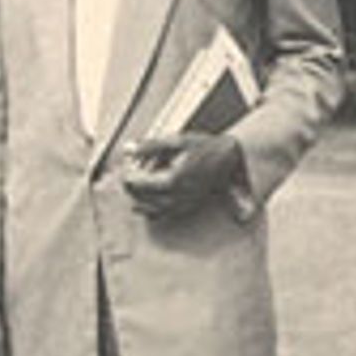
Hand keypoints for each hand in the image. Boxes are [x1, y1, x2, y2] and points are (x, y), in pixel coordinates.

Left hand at [121, 132, 244, 219]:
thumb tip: (129, 149)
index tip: (125, 169)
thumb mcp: (177, 140)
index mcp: (174, 179)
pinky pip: (163, 214)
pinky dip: (150, 209)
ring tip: (135, 187)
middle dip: (132, 188)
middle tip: (128, 176)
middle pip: (143, 198)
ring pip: (151, 209)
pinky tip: (145, 202)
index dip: (129, 177)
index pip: (141, 184)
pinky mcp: (187, 207)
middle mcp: (179, 195)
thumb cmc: (205, 147)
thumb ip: (150, 146)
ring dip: (139, 199)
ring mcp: (183, 204)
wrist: (230, 158)